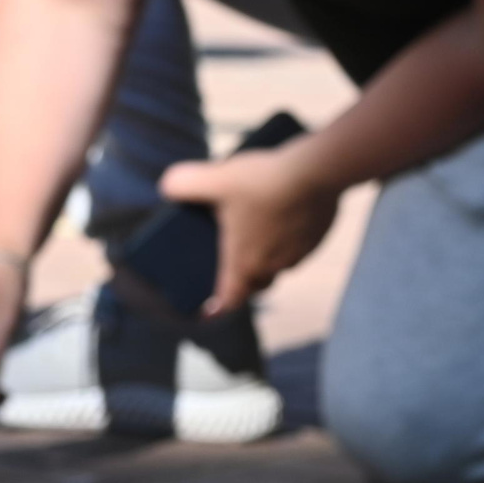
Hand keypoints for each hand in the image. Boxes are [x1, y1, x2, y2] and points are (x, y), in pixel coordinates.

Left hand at [159, 144, 341, 315]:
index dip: (217, 308)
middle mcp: (273, 266)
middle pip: (255, 284)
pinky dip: (287, 238)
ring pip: (278, 265)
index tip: (207, 311)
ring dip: (267, 256)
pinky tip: (283, 212)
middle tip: (231, 263)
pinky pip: (298, 248)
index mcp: (244, 262)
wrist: (316, 171)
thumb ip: (183, 184)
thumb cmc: (261, 182)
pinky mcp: (316, 239)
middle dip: (242, 280)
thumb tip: (167, 187)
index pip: (230, 299)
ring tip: (256, 229)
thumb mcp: (214, 179)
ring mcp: (298, 255)